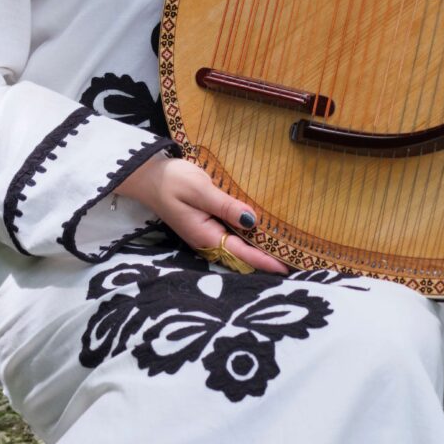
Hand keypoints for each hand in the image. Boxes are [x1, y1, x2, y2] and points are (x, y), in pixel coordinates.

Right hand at [116, 153, 287, 272]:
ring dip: (259, 248)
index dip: (265, 260)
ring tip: (286, 247)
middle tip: (296, 259)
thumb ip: (225, 206)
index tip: (288, 267)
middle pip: (242, 254)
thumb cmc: (171, 181)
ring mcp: (206, 233)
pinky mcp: (205, 224)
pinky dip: (248, 235)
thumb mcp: (199, 189)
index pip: (242, 253)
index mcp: (206, 236)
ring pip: (237, 246)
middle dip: (267, 258)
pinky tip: (262, 230)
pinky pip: (231, 235)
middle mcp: (208, 240)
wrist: (146, 176)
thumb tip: (252, 220)